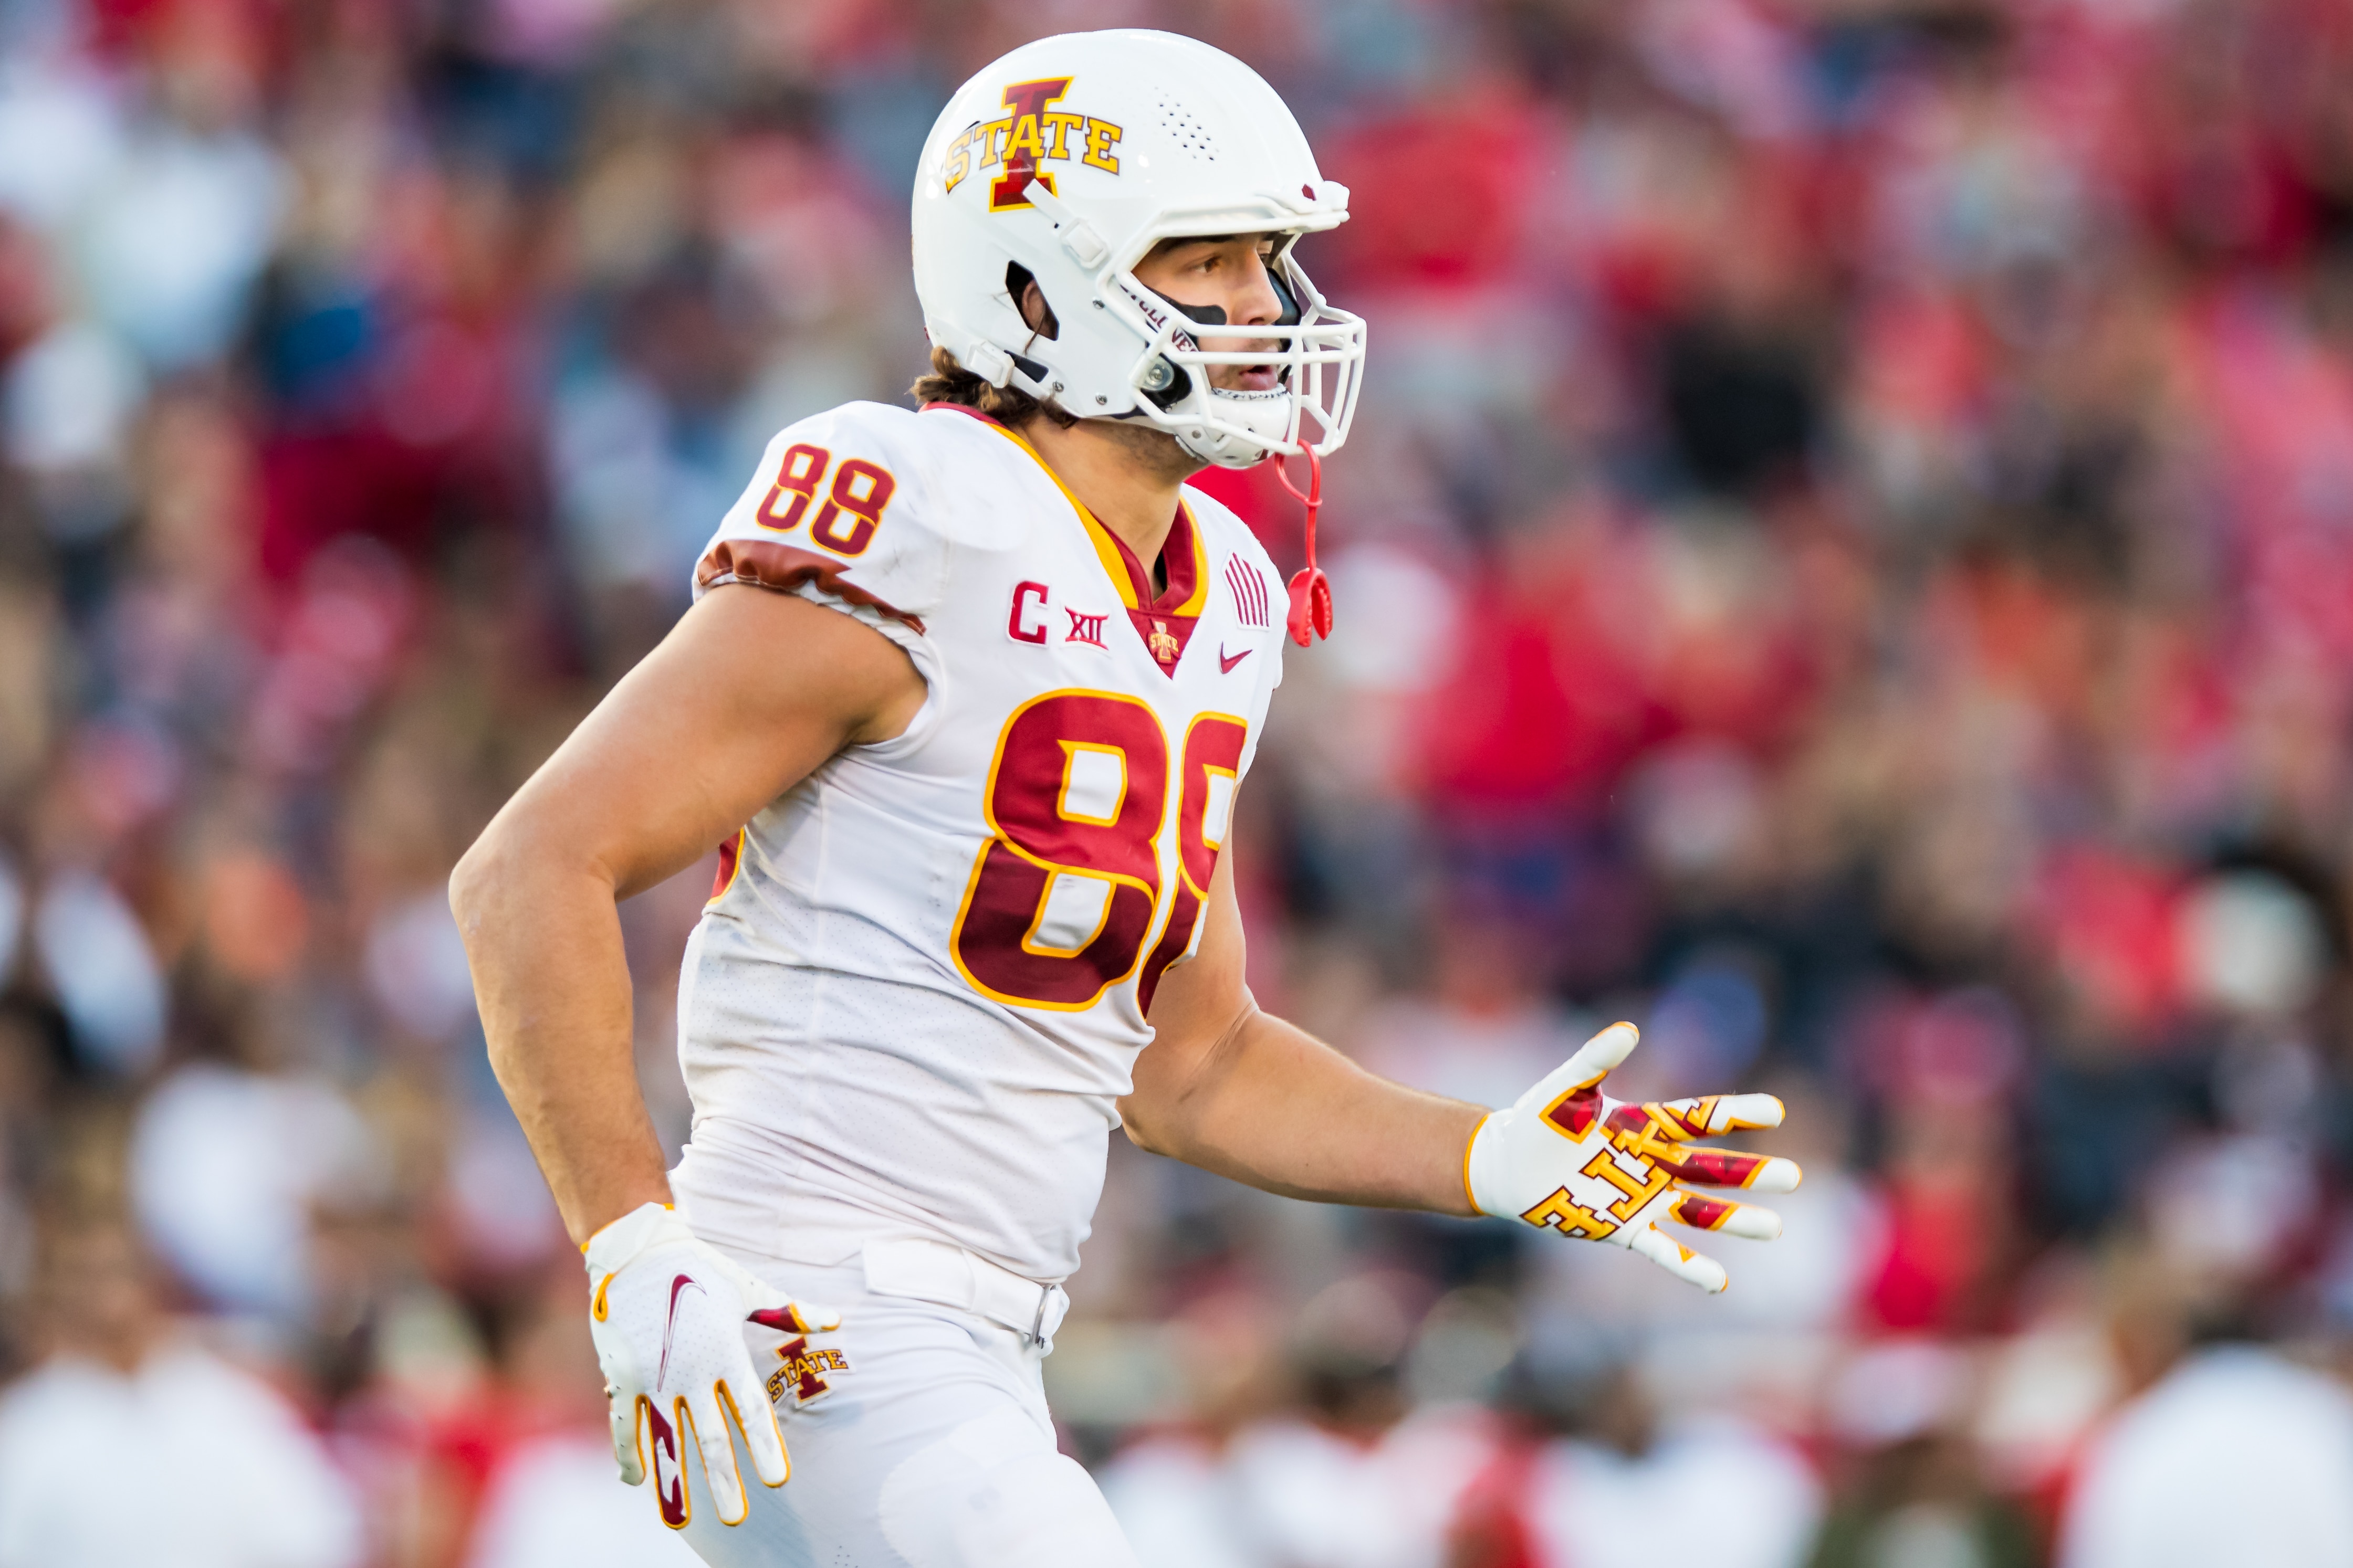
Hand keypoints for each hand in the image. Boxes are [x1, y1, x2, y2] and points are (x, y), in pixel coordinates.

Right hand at [583, 1203, 839, 1527]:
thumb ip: (789, 1312)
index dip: (765, 1446)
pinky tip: (636, 1483)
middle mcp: (691, 1370)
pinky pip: (625, 1424)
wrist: (638, 1250)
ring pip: (666, 1439)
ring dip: (673, 1482)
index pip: (751, 1409)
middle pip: (712, 1436)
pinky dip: (629, 1454)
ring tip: (678, 1522)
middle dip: (725, 1481)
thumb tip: (837, 1320)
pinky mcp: (622, 1376)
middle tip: (738, 1519)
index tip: (778, 1480)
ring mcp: (654, 1375)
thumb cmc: (700, 1269)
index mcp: (726, 1351)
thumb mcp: (748, 1288)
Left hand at [1463, 1023, 1799, 1292]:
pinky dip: (1691, 1264)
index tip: (1777, 1110)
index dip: (1735, 1113)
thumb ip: (1596, 1059)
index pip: (1699, 1117)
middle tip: (1794, 1177)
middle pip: (1711, 1168)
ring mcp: (1642, 1198)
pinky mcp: (1623, 1229)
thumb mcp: (1566, 1086)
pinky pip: (1665, 1249)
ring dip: (1735, 1220)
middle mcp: (1652, 1163)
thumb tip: (1628, 1029)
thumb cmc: (1537, 1119)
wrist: (1508, 1165)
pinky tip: (1722, 1281)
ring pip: (1699, 1210)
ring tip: (1774, 1227)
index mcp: (1644, 1124)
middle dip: (1750, 1173)